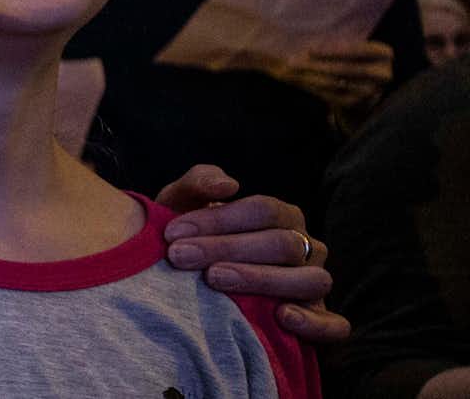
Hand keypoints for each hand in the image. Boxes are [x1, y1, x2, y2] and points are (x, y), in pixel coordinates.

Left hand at [156, 165, 349, 343]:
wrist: (188, 284)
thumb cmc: (190, 239)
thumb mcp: (183, 206)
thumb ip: (198, 183)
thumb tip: (228, 184)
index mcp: (282, 217)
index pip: (262, 210)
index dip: (218, 219)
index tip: (173, 232)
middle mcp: (306, 248)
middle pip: (282, 244)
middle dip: (227, 248)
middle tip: (181, 256)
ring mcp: (314, 284)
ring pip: (310, 280)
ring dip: (262, 279)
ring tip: (215, 279)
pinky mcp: (318, 320)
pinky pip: (333, 324)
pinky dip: (314, 322)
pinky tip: (281, 316)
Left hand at [267, 40, 393, 109]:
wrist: (359, 85)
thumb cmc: (350, 56)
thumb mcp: (350, 44)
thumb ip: (340, 35)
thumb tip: (309, 23)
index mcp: (384, 54)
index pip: (359, 50)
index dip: (334, 50)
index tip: (310, 49)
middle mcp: (384, 74)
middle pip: (347, 69)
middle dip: (319, 65)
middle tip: (293, 62)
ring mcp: (372, 91)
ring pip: (337, 83)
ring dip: (311, 76)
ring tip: (291, 69)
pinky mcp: (358, 104)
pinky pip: (333, 96)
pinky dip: (315, 87)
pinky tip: (300, 80)